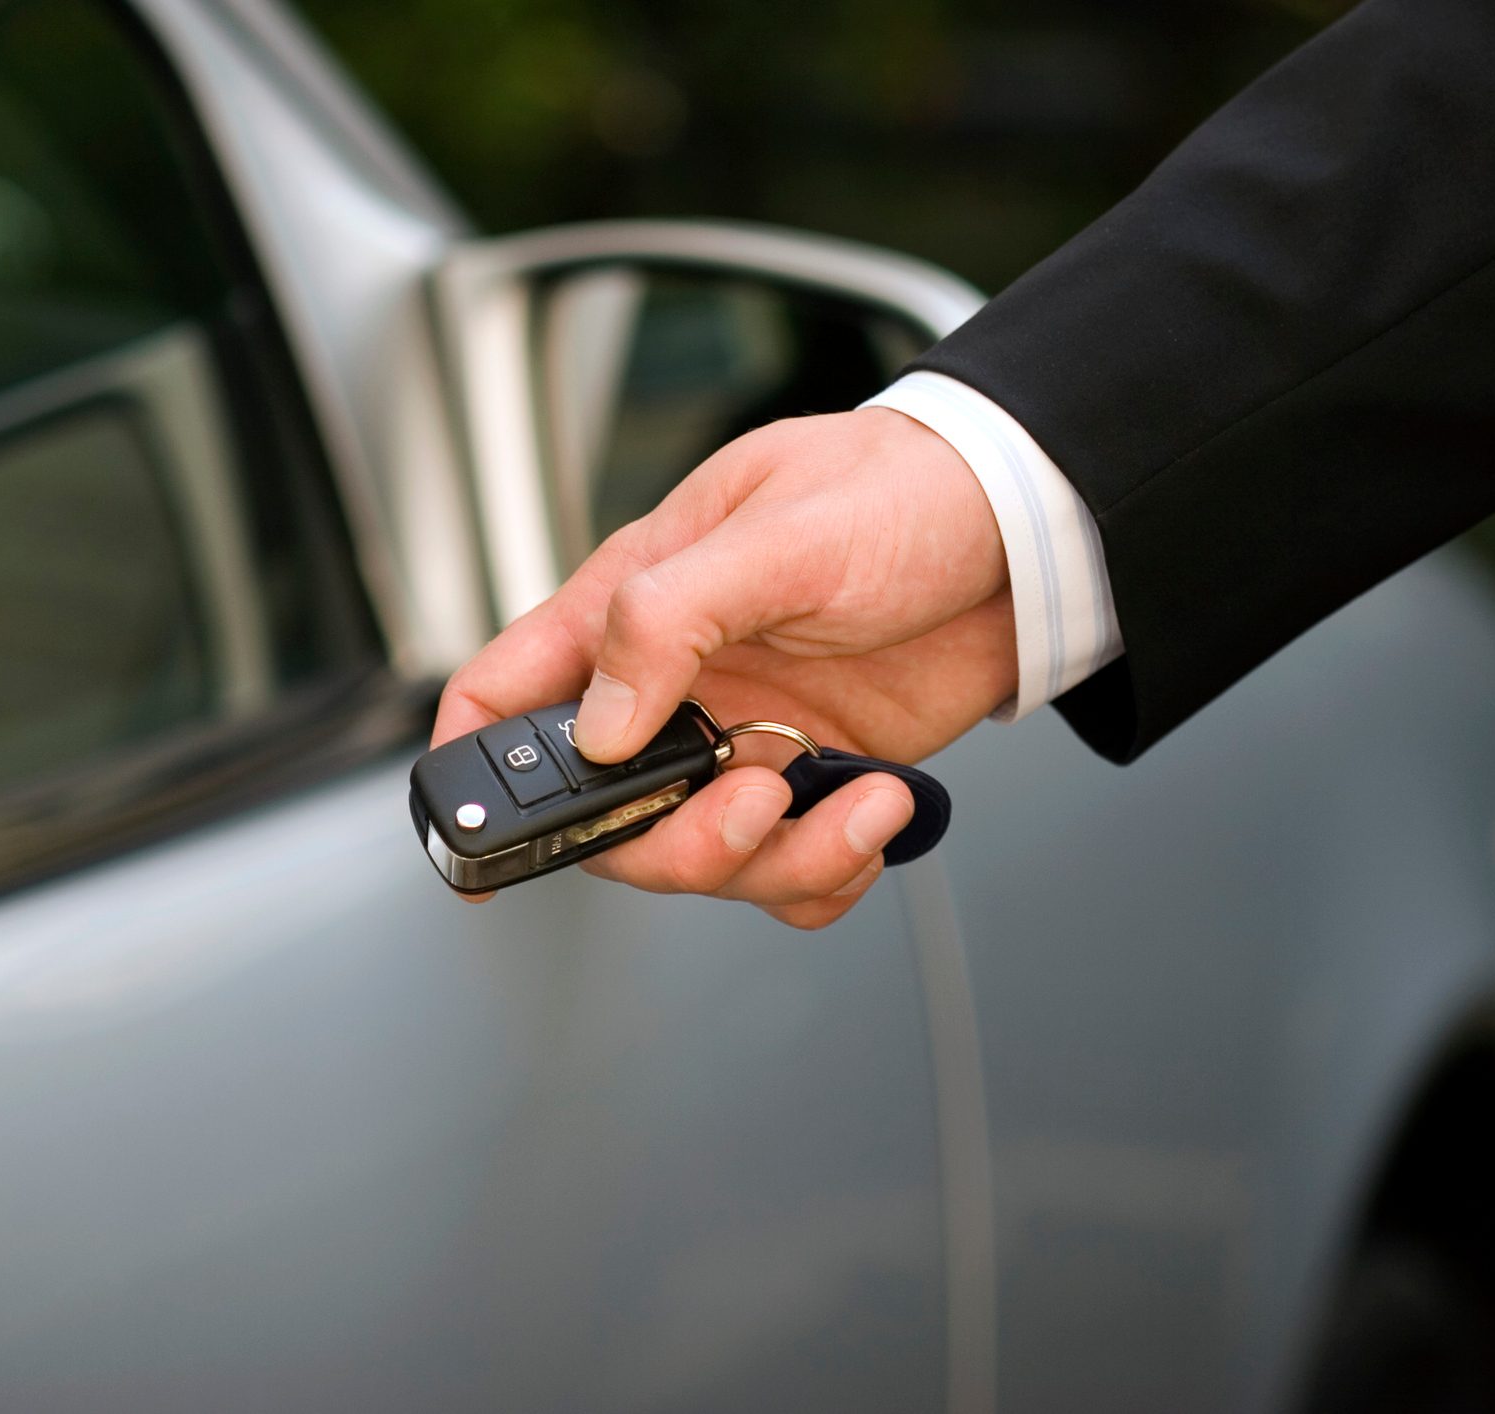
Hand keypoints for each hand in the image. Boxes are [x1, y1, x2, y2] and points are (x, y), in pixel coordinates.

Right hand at [432, 407, 1016, 926]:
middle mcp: (676, 687)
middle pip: (606, 818)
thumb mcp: (779, 534)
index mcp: (634, 606)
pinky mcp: (813, 778)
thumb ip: (670, 619)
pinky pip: (787, 872)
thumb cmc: (900, 492)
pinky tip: (877, 809)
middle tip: (750, 804)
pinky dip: (829, 870)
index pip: (510, 693)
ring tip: (852, 799)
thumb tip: (596, 725)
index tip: (476, 852)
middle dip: (671, 843)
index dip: (467, 772)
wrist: (1026, 530)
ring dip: (775, 860)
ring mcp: (743, 739)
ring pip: (703, 859)